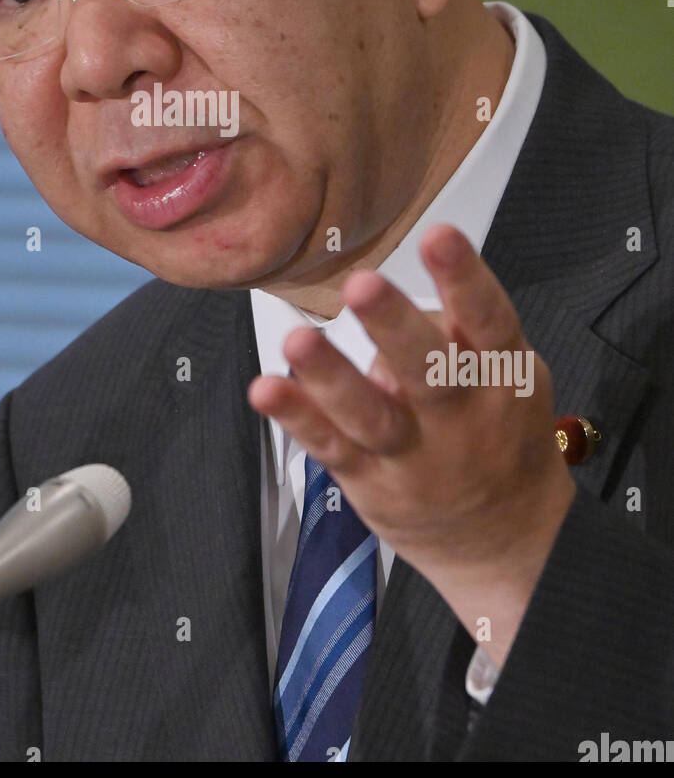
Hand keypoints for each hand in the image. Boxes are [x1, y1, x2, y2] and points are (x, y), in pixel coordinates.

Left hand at [247, 223, 575, 667]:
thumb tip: (411, 299)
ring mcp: (413, 455)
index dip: (466, 278)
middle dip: (396, 327)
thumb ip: (466, 330)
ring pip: (372, 417)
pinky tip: (266, 389)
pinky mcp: (370, 482)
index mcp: (501, 378)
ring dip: (332, 377)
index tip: (439, 235)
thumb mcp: (510, 377)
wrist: (508, 541)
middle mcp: (460, 418)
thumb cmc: (503, 437)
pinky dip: (298, 418)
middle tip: (364, 284)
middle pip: (429, 372)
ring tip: (300, 340)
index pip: (489, 322)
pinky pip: (330, 447)